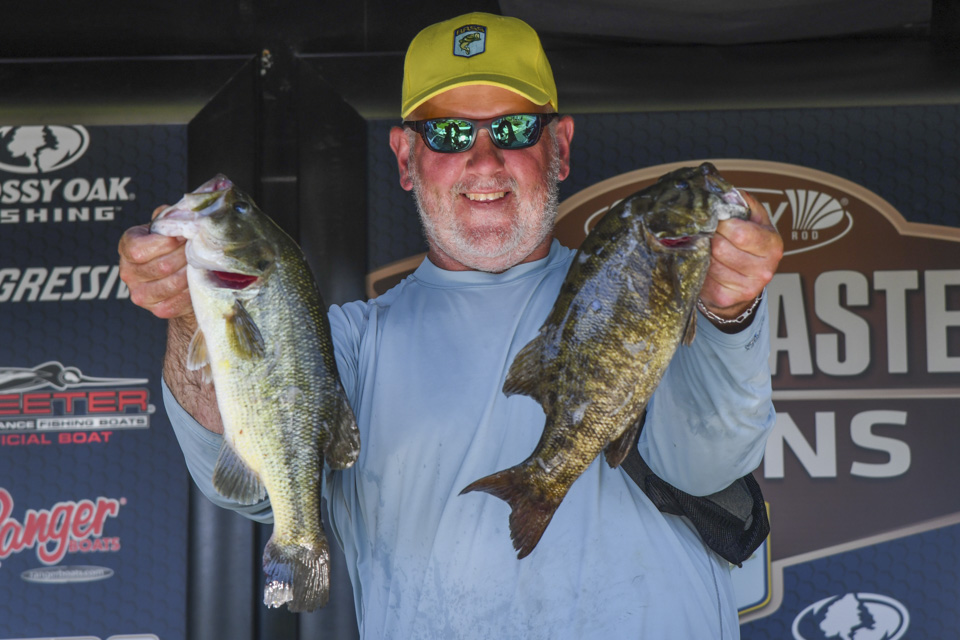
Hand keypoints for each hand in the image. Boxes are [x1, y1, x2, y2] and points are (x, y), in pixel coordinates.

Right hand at [118, 205, 192, 319]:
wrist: (178, 277)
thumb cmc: (172, 247)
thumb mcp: (167, 228)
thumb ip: (169, 218)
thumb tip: (179, 214)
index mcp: (127, 247)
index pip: (138, 249)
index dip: (166, 242)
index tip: (184, 236)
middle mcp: (128, 272)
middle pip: (161, 266)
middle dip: (185, 256)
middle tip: (200, 250)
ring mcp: (141, 294)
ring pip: (172, 283)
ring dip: (191, 272)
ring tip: (201, 263)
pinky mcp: (158, 309)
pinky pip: (179, 301)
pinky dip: (192, 289)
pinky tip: (199, 279)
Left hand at [700, 190, 782, 321]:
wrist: (745, 279)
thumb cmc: (747, 243)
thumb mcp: (752, 218)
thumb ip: (742, 202)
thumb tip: (724, 192)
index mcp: (772, 245)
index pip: (740, 233)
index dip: (722, 224)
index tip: (716, 220)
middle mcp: (764, 269)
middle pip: (720, 248)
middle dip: (710, 238)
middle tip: (708, 234)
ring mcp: (746, 287)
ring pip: (709, 264)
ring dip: (702, 253)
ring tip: (706, 248)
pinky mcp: (727, 298)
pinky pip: (703, 279)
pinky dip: (699, 269)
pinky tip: (705, 264)